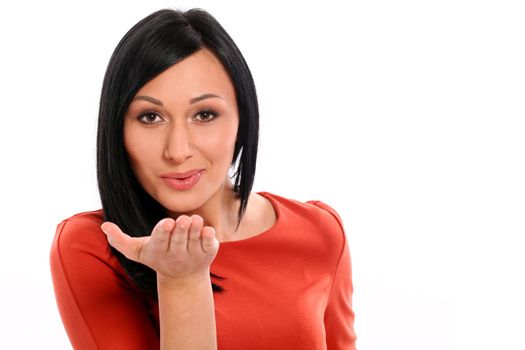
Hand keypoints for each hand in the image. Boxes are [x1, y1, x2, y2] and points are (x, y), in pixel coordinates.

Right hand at [100, 215, 218, 280]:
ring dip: (195, 229)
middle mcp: (177, 253)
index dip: (163, 232)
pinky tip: (208, 230)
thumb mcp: (138, 251)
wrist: (183, 277)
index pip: (161, 240)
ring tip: (195, 220)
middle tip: (183, 219)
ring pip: (195, 240)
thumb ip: (120, 240)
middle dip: (181, 229)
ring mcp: (193, 254)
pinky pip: (209, 244)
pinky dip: (209, 237)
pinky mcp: (208, 252)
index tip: (166, 223)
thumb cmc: (157, 257)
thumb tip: (104, 225)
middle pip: (179, 240)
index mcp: (159, 250)